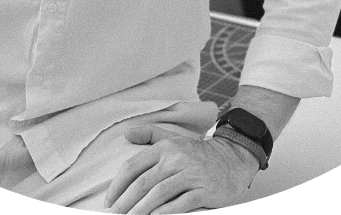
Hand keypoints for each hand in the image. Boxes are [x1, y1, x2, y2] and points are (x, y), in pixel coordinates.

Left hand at [104, 125, 259, 214]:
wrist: (232, 158)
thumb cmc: (197, 152)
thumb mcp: (173, 138)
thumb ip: (149, 134)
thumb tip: (126, 133)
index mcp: (165, 147)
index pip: (134, 166)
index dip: (118, 184)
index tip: (108, 200)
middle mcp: (176, 158)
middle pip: (143, 184)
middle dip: (124, 203)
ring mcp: (190, 174)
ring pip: (158, 196)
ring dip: (140, 212)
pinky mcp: (203, 190)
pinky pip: (179, 205)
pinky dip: (164, 214)